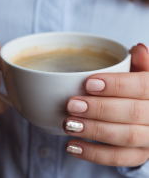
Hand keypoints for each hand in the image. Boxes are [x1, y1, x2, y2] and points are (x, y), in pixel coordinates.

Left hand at [64, 43, 148, 166]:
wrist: (148, 119)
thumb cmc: (138, 94)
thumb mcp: (142, 77)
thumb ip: (142, 65)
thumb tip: (138, 49)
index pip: (143, 86)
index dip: (117, 85)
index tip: (89, 83)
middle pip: (132, 113)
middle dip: (99, 109)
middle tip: (71, 105)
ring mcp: (148, 140)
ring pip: (124, 137)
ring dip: (93, 131)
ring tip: (68, 124)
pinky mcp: (137, 155)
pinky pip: (117, 158)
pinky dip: (93, 154)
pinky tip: (72, 146)